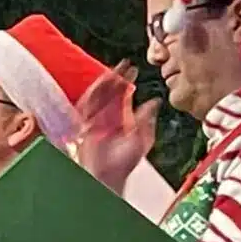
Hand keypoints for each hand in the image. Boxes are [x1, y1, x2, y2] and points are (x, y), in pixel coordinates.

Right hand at [70, 62, 159, 192]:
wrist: (108, 177)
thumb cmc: (124, 164)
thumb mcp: (142, 139)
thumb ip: (147, 120)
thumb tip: (155, 102)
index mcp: (119, 118)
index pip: (122, 95)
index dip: (127, 81)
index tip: (133, 69)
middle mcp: (107, 116)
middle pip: (110, 91)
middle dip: (116, 77)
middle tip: (124, 64)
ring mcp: (95, 119)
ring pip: (99, 95)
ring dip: (105, 82)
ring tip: (113, 71)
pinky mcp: (84, 124)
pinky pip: (87, 104)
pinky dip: (92, 94)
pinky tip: (100, 84)